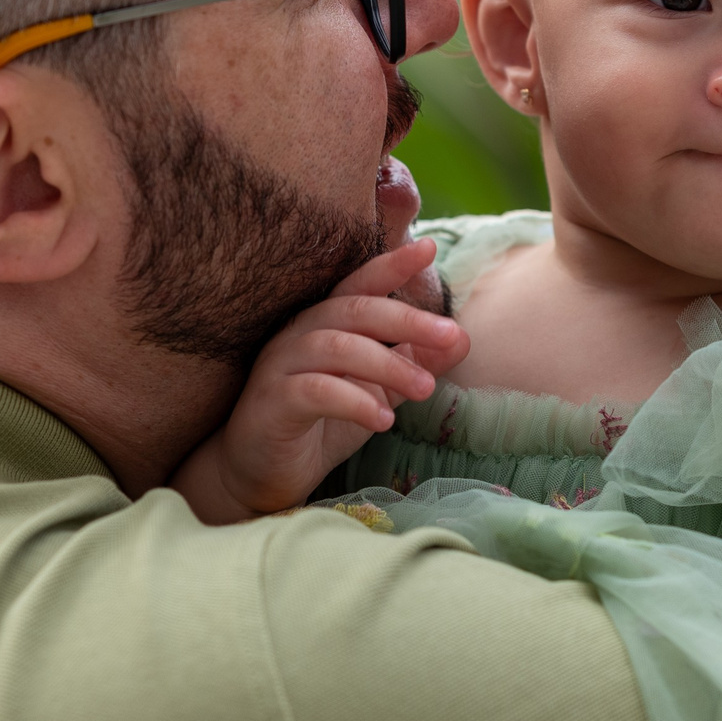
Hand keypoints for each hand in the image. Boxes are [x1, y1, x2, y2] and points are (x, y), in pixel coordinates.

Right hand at [168, 239, 468, 521]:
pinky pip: (315, 391)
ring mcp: (280, 365)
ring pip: (336, 347)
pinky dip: (354, 400)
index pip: (359, 284)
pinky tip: (383, 419)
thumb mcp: (375, 391)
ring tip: (426, 389)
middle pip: (355, 309)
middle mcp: (298, 334)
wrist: (259, 473)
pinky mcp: (271, 402)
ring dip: (388, 364)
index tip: (428, 247)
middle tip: (453, 335)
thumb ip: (411, 363)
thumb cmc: (318, 424)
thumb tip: (462, 339)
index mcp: (324, 323)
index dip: (390, 264)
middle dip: (407, 318)